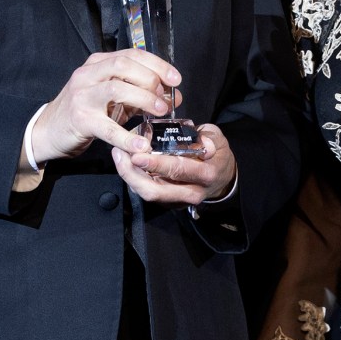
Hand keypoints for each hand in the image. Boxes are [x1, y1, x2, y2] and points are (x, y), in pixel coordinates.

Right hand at [32, 49, 182, 163]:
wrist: (49, 130)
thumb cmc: (85, 111)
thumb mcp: (111, 98)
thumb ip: (138, 93)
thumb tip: (171, 96)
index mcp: (98, 64)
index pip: (131, 55)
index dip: (157, 64)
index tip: (176, 78)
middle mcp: (88, 75)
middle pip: (124, 65)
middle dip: (151, 79)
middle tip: (166, 98)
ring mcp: (82, 96)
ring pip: (117, 89)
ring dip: (143, 98)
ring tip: (160, 112)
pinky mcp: (80, 120)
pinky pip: (107, 128)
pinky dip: (126, 137)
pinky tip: (141, 145)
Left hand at [111, 124, 237, 205]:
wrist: (222, 179)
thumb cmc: (216, 155)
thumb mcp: (218, 140)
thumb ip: (209, 138)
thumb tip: (203, 144)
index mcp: (205, 174)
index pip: (178, 171)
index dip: (156, 165)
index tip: (137, 155)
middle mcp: (191, 191)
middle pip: (155, 191)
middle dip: (133, 174)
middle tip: (120, 153)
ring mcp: (178, 199)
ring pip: (147, 193)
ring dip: (129, 176)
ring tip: (118, 155)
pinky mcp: (168, 201)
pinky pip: (146, 192)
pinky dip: (133, 178)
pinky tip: (125, 162)